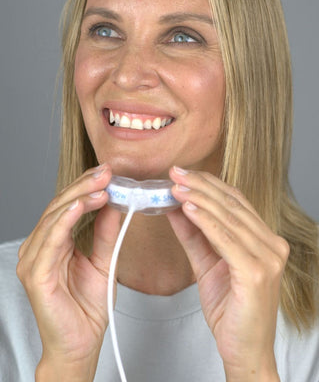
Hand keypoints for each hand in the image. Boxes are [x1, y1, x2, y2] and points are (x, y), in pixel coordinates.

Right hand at [17, 164, 121, 380]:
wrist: (81, 343)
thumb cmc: (88, 305)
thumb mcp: (103, 260)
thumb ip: (106, 232)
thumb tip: (116, 203)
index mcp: (54, 241)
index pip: (67, 204)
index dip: (87, 186)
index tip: (109, 172)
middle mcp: (40, 246)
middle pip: (60, 206)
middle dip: (84, 186)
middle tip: (107, 172)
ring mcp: (33, 259)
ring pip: (54, 218)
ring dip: (78, 199)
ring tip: (101, 186)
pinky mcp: (35, 275)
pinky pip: (50, 241)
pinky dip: (64, 221)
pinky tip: (79, 207)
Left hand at [168, 167, 287, 380]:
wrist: (245, 350)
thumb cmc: (231, 309)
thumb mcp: (207, 265)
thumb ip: (194, 235)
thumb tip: (175, 207)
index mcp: (264, 239)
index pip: (235, 201)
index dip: (208, 184)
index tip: (182, 173)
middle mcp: (271, 244)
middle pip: (232, 204)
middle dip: (200, 185)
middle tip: (175, 173)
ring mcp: (268, 258)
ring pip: (229, 218)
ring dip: (199, 199)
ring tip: (176, 187)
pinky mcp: (257, 272)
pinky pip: (227, 240)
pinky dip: (206, 222)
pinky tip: (188, 209)